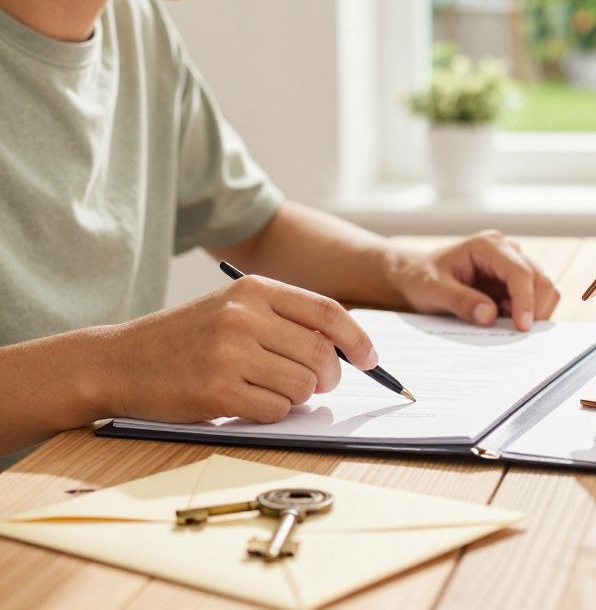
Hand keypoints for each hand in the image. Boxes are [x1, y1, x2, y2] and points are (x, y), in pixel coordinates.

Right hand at [104, 276, 378, 423]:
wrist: (118, 360)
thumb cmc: (186, 337)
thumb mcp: (234, 308)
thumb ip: (286, 319)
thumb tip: (347, 350)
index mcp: (255, 289)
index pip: (329, 313)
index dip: (358, 340)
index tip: (370, 359)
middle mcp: (244, 316)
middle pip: (322, 355)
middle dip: (329, 377)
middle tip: (317, 384)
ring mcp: (230, 353)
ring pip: (303, 386)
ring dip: (298, 397)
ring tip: (270, 390)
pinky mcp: (217, 390)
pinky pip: (276, 410)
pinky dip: (273, 413)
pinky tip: (248, 402)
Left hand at [384, 230, 559, 330]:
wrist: (415, 277)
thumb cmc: (422, 278)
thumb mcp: (433, 291)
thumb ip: (460, 301)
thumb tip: (489, 315)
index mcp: (488, 246)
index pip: (520, 271)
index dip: (526, 300)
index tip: (523, 326)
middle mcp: (507, 251)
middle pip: (540, 280)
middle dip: (535, 308)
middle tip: (518, 334)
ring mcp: (512, 266)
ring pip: (542, 290)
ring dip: (532, 312)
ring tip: (504, 325)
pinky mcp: (512, 282)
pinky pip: (532, 301)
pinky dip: (524, 315)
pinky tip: (503, 322)